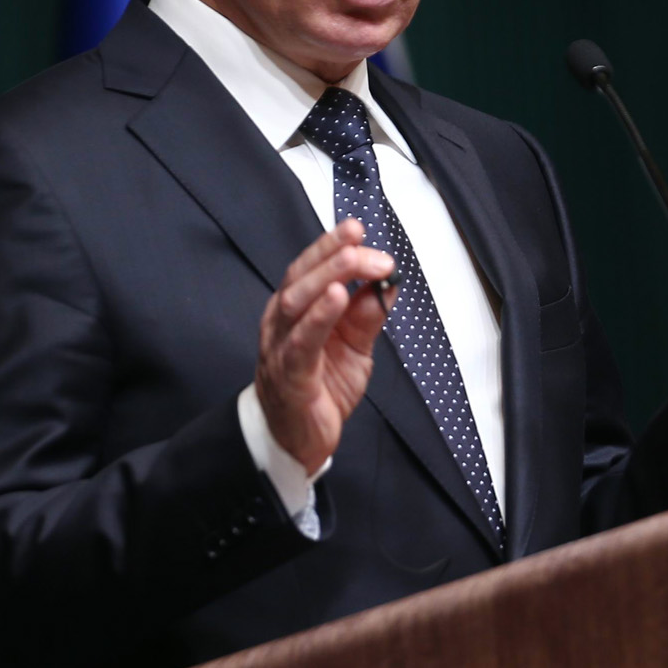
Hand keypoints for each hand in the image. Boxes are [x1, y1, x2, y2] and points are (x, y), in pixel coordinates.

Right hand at [256, 220, 394, 472]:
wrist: (298, 440)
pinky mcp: (290, 376)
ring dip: (328, 277)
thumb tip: (386, 282)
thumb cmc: (321, 387)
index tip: (357, 227)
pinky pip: (302, 342)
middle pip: (301, 277)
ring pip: (296, 302)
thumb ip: (368, 315)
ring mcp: (280, 348)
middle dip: (335, 256)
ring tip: (355, 261)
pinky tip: (337, 299)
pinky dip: (320, 317)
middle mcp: (281, 323)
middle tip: (367, 246)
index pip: (309, 268)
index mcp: (295, 310)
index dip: (330, 245)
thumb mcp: (355, 345)